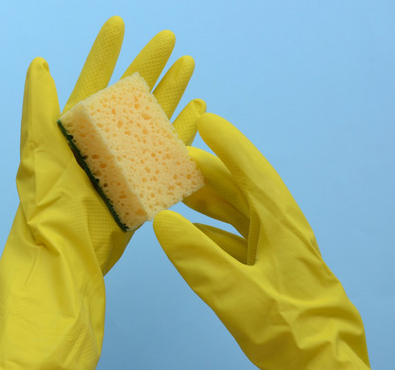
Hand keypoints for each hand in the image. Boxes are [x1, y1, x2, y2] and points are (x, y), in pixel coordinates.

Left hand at [0, 16, 203, 368]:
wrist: (67, 243)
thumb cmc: (49, 193)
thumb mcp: (39, 143)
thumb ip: (40, 103)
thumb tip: (38, 63)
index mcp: (78, 123)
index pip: (95, 77)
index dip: (106, 50)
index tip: (118, 23)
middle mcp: (105, 135)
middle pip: (132, 91)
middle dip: (150, 62)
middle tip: (168, 37)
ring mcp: (128, 155)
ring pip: (155, 114)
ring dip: (172, 89)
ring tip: (188, 63)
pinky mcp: (147, 177)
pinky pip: (171, 147)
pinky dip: (186, 126)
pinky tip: (199, 107)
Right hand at [153, 113, 369, 368]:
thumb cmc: (292, 332)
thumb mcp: (239, 295)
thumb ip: (199, 259)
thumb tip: (163, 222)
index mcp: (282, 228)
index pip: (254, 174)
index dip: (230, 146)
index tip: (206, 122)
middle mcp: (283, 233)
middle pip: (245, 191)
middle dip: (211, 172)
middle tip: (177, 159)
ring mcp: (279, 254)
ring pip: (241, 215)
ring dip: (210, 201)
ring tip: (179, 191)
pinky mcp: (272, 273)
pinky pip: (238, 241)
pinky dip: (212, 233)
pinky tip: (191, 235)